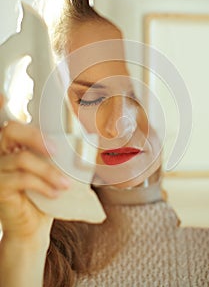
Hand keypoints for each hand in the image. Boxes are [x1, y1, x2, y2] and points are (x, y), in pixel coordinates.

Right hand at [0, 94, 69, 241]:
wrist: (33, 226)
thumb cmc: (45, 194)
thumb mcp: (53, 169)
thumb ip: (57, 152)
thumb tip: (85, 138)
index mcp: (14, 145)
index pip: (9, 123)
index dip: (0, 105)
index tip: (4, 96)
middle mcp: (1, 153)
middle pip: (11, 130)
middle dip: (35, 136)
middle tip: (56, 149)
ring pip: (22, 159)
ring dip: (48, 171)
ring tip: (65, 184)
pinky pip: (22, 179)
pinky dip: (43, 184)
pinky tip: (55, 192)